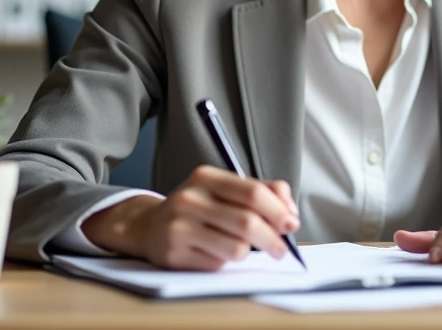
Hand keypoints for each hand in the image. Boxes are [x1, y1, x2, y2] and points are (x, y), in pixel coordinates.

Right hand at [81, 165, 298, 270]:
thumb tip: (290, 210)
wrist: (151, 227)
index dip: (278, 210)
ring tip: (240, 248)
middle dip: (273, 239)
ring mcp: (179, 227)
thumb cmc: (198, 209)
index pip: (253, 193)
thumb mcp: (225, 190)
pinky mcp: (174, 254)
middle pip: (248, 222)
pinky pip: (218, 264)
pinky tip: (214, 253)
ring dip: (248, 253)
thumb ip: (262, 192)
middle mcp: (189, 199)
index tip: (291, 223)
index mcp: (205, 177)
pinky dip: (225, 262)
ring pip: (236, 248)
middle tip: (281, 249)